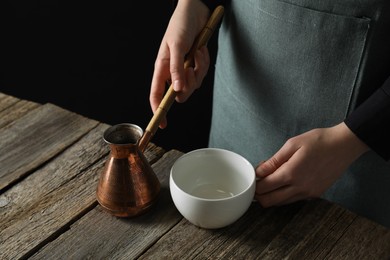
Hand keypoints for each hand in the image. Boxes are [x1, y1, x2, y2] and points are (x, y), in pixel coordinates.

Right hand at [149, 0, 210, 128]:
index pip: (156, 94)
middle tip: (191, 69)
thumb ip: (176, 68)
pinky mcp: (196, 64)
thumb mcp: (176, 45)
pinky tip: (201, 50)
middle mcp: (172, 71)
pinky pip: (202, 73)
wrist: (196, 11)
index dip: (158, 110)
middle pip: (180, 93)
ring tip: (198, 53)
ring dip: (199, 69)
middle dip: (189, 84)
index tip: (162, 124)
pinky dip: (204, 63)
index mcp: (162, 68)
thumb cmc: (180, 25)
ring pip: (194, 84)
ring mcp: (185, 69)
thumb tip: (176, 90)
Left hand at [254, 122, 369, 206]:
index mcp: (291, 173)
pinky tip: (285, 182)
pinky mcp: (315, 194)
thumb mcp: (292, 144)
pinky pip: (294, 200)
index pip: (264, 188)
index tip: (254, 177)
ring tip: (271, 180)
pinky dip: (284, 195)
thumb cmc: (318, 141)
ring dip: (272, 195)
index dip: (255, 184)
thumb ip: (274, 161)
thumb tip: (259, 171)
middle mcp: (299, 188)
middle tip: (259, 182)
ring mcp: (309, 193)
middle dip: (260, 194)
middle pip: (270, 201)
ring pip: (281, 203)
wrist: (344, 145)